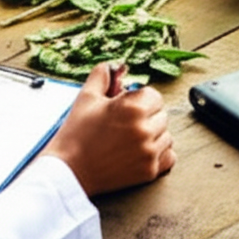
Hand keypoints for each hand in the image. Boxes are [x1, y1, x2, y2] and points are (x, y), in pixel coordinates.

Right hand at [41, 62, 175, 195]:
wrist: (69, 171)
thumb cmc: (76, 134)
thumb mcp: (86, 97)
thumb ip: (101, 75)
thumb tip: (111, 66)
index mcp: (132, 108)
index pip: (154, 95)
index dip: (140, 99)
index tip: (126, 107)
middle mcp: (144, 130)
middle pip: (162, 115)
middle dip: (147, 116)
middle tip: (125, 124)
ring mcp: (149, 152)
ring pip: (166, 135)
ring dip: (153, 135)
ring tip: (130, 138)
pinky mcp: (149, 171)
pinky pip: (169, 156)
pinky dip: (159, 153)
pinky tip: (140, 151)